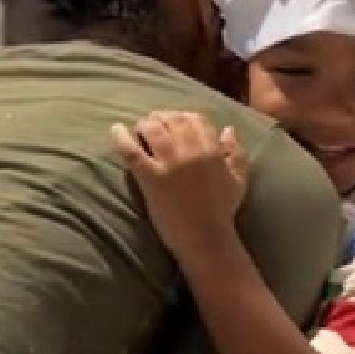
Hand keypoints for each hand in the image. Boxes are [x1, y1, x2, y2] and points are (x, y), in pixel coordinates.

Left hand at [110, 110, 247, 266]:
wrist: (205, 237)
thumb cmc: (223, 210)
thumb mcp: (238, 179)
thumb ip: (236, 152)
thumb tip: (228, 129)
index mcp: (213, 150)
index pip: (196, 119)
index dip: (183, 116)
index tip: (175, 121)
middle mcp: (191, 151)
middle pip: (173, 120)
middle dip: (162, 117)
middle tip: (154, 123)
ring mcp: (170, 164)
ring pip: (153, 129)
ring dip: (145, 124)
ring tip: (140, 128)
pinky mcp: (151, 178)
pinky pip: (132, 151)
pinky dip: (121, 138)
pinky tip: (116, 129)